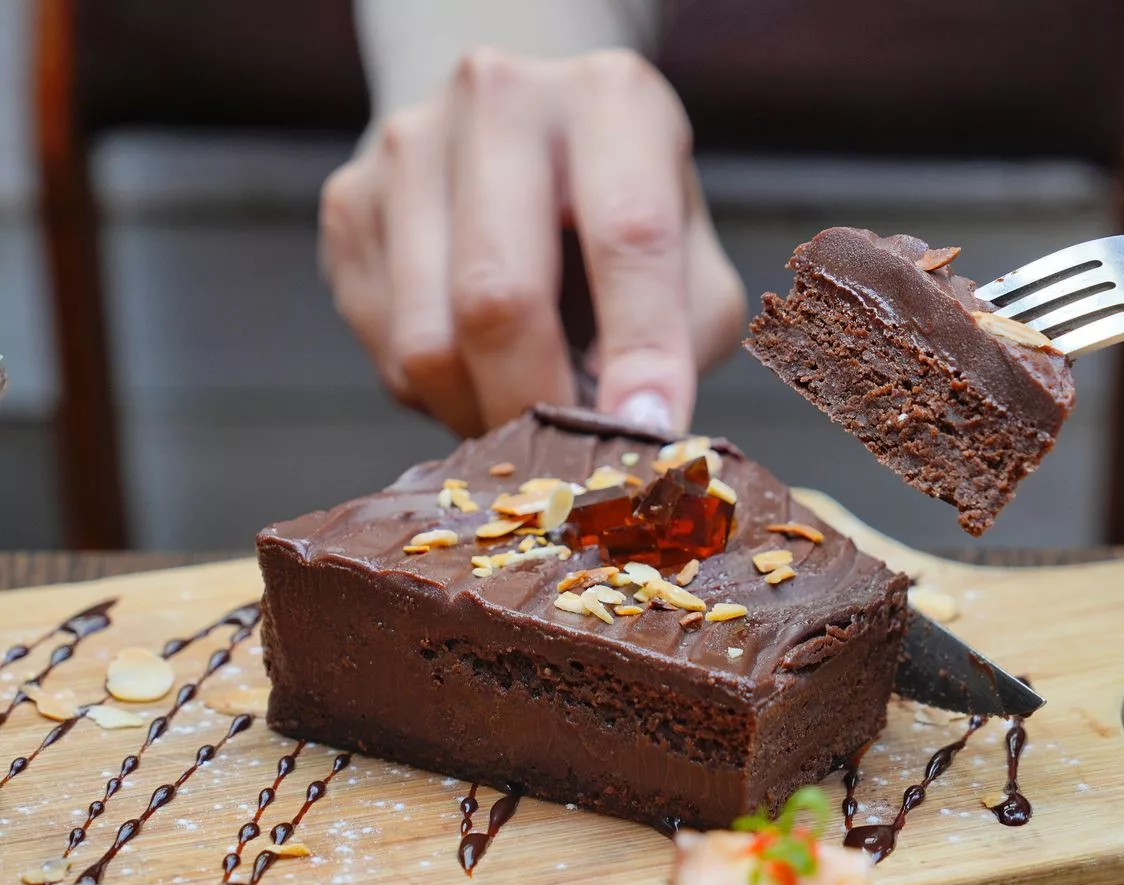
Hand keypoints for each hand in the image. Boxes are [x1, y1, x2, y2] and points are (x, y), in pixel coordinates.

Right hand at [319, 48, 744, 437]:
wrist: (523, 131)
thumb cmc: (623, 212)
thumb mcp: (689, 257)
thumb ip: (678, 337)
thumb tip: (628, 430)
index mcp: (611, 99)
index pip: (629, 236)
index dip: (642, 348)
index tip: (650, 430)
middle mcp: (500, 98)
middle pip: (499, 297)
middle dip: (540, 405)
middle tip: (570, 462)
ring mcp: (408, 144)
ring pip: (428, 343)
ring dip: (483, 413)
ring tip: (527, 413)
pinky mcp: (350, 200)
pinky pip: (387, 351)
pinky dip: (440, 395)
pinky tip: (479, 370)